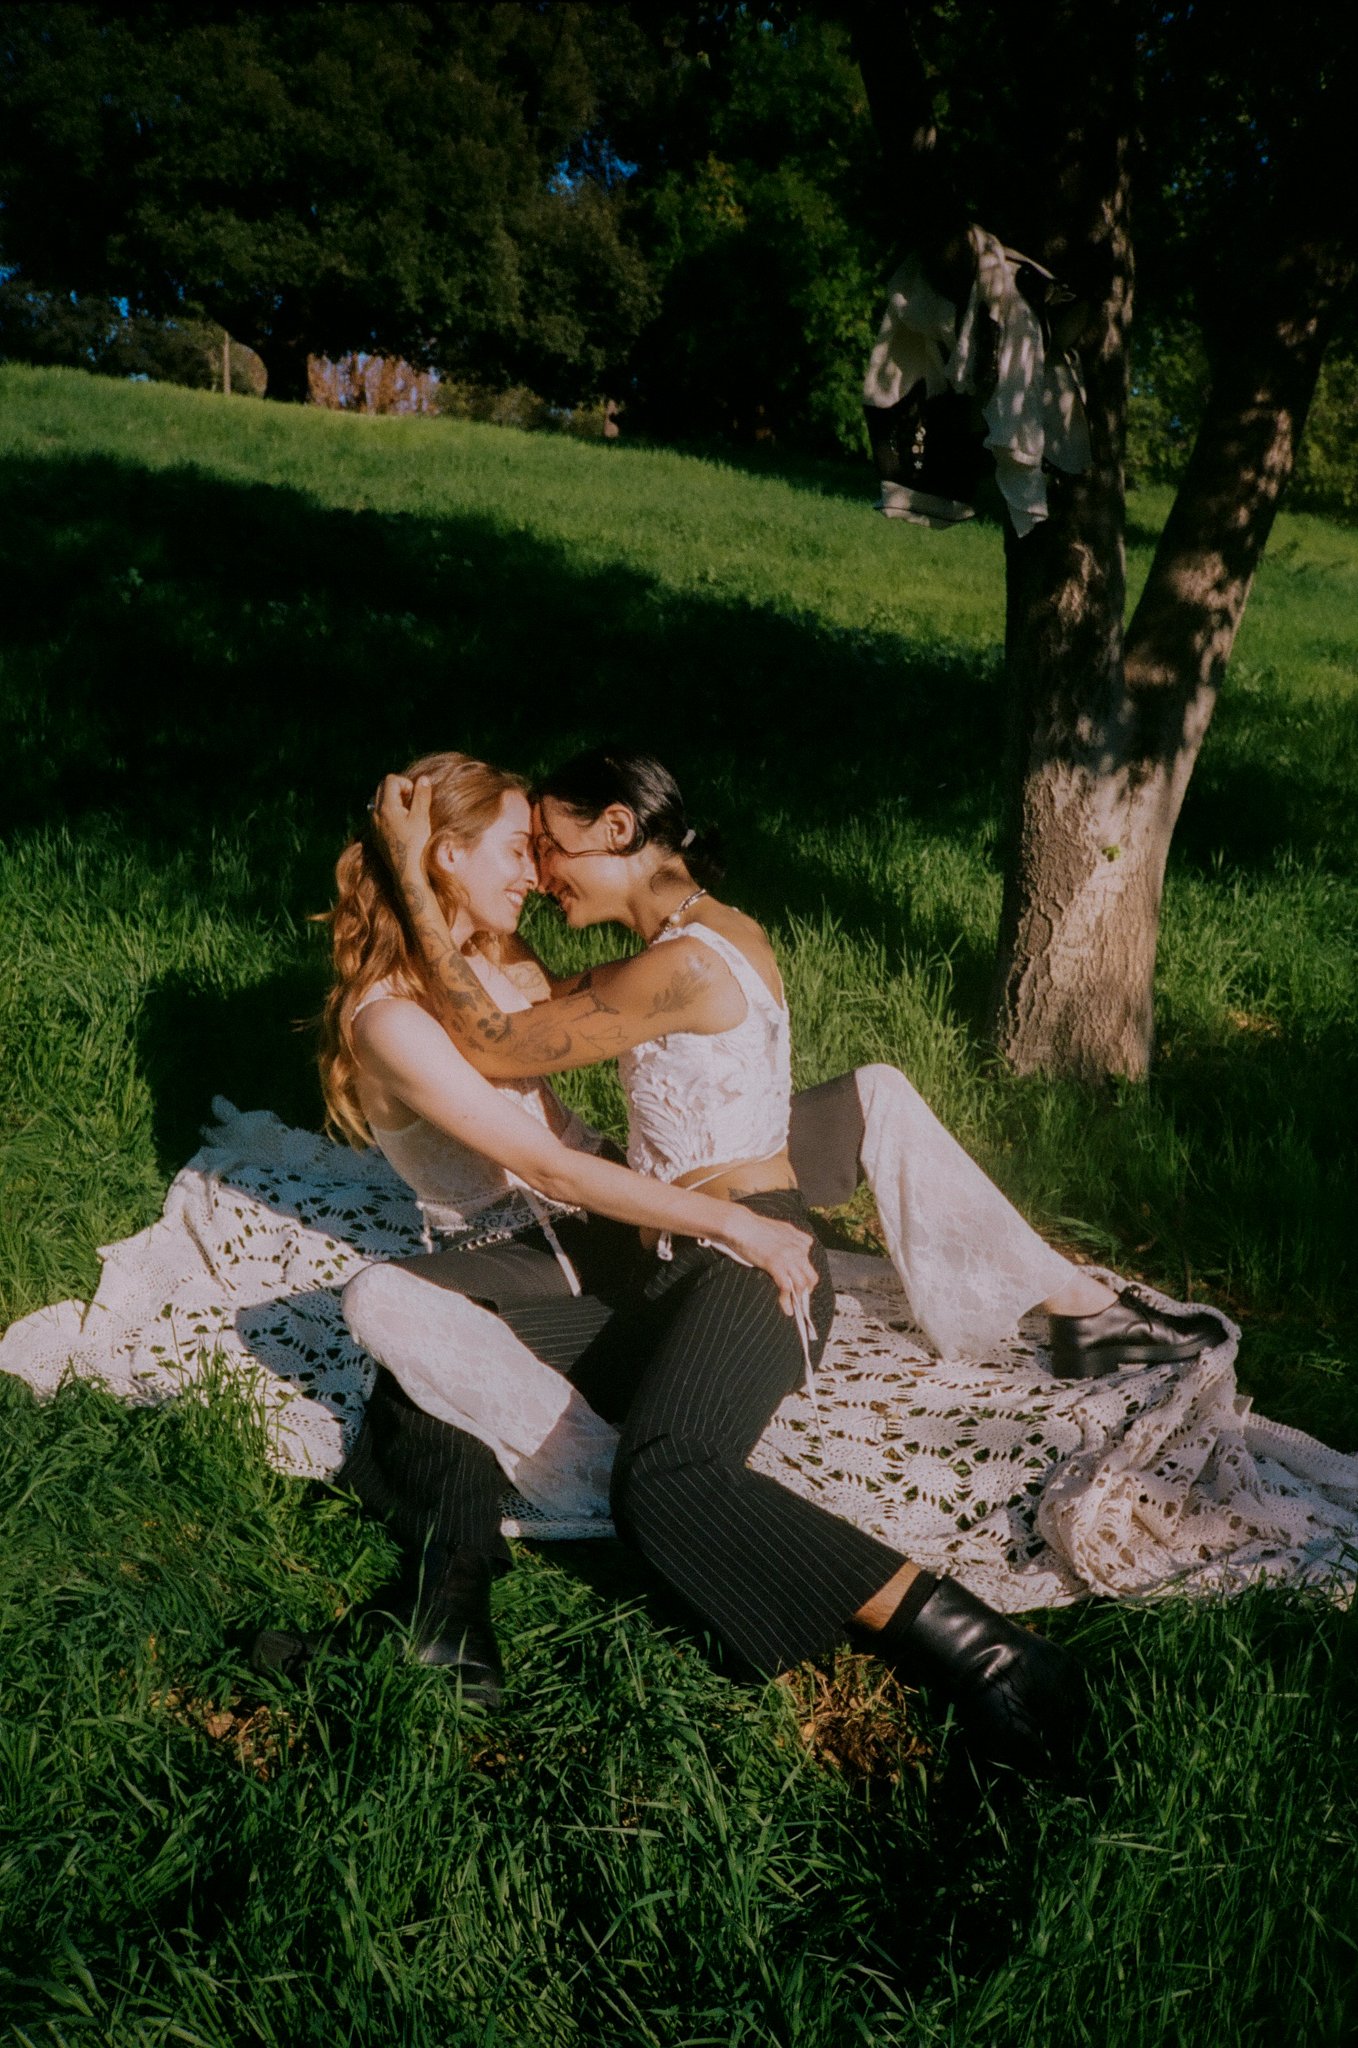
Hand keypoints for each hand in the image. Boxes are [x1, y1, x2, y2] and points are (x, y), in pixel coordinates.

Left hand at [371, 772, 431, 886]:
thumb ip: (421, 796)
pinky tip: (400, 823)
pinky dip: (387, 811)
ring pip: (378, 800)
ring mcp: (373, 824)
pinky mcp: (375, 833)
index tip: (416, 796)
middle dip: (398, 789)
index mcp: (386, 807)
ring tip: (406, 811)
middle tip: (412, 801)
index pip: (391, 780)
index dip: (406, 783)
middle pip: (382, 787)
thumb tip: (423, 779)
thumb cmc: (416, 844)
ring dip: (392, 799)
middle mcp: (375, 814)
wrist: (407, 872)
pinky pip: (377, 813)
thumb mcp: (421, 818)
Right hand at [723, 1210, 818, 1318]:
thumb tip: (796, 1245)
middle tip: (800, 1298)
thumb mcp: (780, 1227)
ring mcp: (788, 1257)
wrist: (741, 1224)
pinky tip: (786, 1309)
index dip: (805, 1275)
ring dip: (798, 1299)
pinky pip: (787, 1287)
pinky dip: (787, 1301)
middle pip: (811, 1275)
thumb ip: (791, 1236)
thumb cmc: (754, 1226)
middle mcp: (798, 1248)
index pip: (810, 1261)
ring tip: (793, 1307)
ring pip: (802, 1284)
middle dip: (807, 1290)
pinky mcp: (776, 1264)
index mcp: (799, 1239)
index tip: (800, 1283)